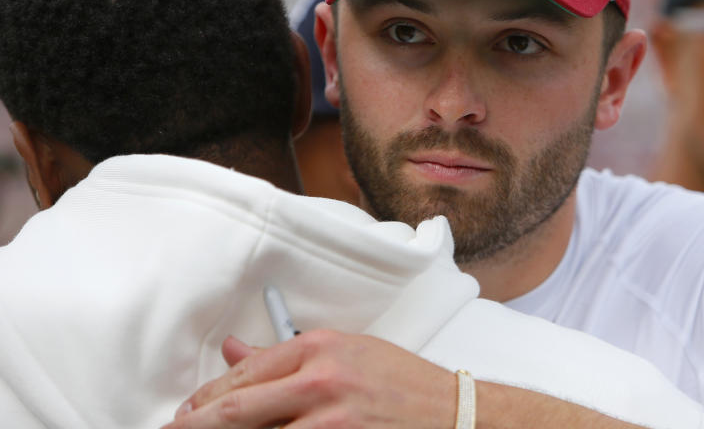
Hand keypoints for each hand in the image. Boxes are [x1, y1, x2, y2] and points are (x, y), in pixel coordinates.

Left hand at [162, 330, 455, 428]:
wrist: (451, 411)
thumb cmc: (401, 380)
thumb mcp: (347, 351)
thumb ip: (285, 354)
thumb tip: (233, 351)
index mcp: (319, 349)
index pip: (244, 374)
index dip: (205, 400)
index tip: (186, 414)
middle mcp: (320, 382)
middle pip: (235, 412)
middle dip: (195, 428)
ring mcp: (331, 422)